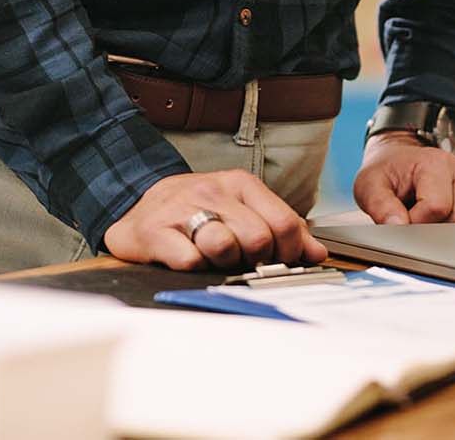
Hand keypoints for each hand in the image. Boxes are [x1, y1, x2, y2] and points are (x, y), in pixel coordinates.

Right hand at [103, 169, 326, 271]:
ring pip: (224, 246)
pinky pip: (189, 261)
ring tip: (212, 259)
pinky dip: (193, 269)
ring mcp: (182, 209)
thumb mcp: (240, 211)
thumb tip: (316, 253)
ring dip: (223, 263)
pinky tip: (187, 261)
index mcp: (239, 184)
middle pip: (258, 238)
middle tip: (242, 262)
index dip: (290, 253)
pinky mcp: (154, 231)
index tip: (279, 262)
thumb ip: (280, 228)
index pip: (284, 222)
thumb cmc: (195, 213)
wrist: (137, 207)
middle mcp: (212, 190)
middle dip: (256, 261)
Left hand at [354, 135, 454, 224]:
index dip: (418, 223)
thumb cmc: (389, 174)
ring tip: (442, 225)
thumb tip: (398, 226)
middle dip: (443, 231)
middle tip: (424, 225)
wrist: (405, 158)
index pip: (437, 207)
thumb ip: (379, 205)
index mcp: (435, 163)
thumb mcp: (370, 184)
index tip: (406, 221)